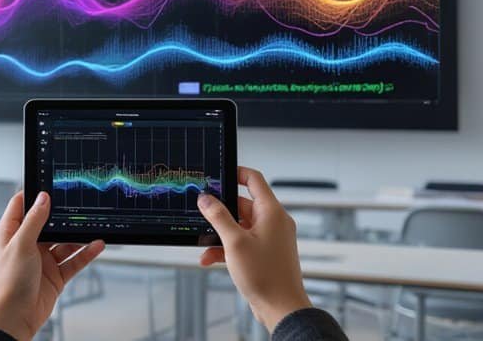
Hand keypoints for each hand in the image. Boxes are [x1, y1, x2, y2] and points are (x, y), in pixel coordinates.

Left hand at [0, 191, 104, 340]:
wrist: (15, 317)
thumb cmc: (8, 283)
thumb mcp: (21, 244)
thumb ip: (34, 220)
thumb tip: (43, 198)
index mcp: (11, 233)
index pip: (21, 205)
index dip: (35, 194)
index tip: (51, 184)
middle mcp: (27, 244)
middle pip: (48, 223)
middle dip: (63, 215)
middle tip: (78, 203)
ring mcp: (42, 260)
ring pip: (64, 242)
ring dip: (78, 235)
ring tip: (92, 225)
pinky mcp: (55, 275)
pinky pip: (73, 260)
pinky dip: (85, 253)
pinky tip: (96, 244)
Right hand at [197, 166, 311, 331]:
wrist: (281, 308)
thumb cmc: (266, 276)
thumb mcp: (235, 242)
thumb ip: (218, 217)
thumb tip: (206, 199)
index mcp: (272, 213)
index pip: (254, 180)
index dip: (236, 173)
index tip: (218, 174)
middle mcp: (273, 222)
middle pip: (242, 204)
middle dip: (220, 211)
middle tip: (201, 213)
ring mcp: (269, 238)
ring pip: (238, 225)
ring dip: (219, 234)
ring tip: (203, 242)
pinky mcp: (263, 253)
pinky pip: (241, 242)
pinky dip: (225, 248)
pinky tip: (209, 258)